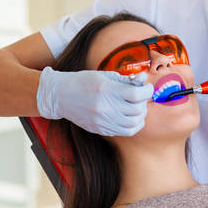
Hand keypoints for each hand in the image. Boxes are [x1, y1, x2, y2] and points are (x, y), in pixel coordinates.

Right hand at [37, 67, 153, 136]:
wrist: (61, 96)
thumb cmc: (83, 82)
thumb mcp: (104, 75)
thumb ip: (125, 79)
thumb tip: (142, 80)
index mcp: (106, 90)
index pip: (136, 94)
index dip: (147, 90)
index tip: (147, 88)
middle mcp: (105, 107)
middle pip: (137, 110)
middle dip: (144, 102)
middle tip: (142, 97)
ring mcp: (102, 121)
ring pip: (133, 125)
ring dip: (141, 116)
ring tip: (138, 108)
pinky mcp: (100, 129)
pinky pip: (124, 132)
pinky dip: (133, 126)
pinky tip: (131, 118)